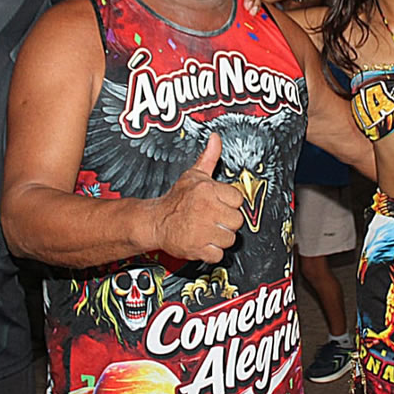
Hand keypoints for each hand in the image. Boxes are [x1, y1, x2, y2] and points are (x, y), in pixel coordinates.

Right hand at [151, 133, 242, 263]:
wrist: (155, 222)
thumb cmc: (175, 200)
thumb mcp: (193, 175)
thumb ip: (209, 157)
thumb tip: (215, 138)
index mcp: (208, 191)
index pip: (238, 199)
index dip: (229, 203)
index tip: (219, 204)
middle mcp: (207, 210)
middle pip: (237, 221)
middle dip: (227, 221)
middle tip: (213, 218)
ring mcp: (203, 231)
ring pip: (230, 239)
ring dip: (220, 237)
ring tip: (208, 230)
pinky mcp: (198, 248)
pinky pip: (218, 254)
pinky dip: (212, 252)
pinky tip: (203, 241)